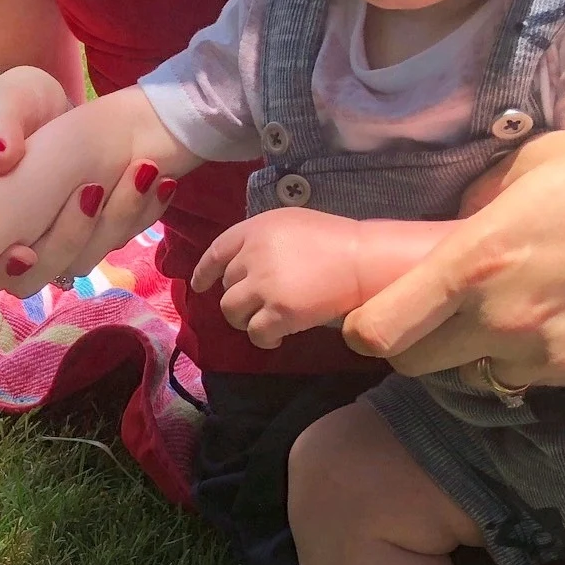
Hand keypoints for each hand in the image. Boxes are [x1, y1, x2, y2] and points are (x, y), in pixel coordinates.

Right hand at [0, 71, 178, 294]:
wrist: (57, 106)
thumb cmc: (20, 101)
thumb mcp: (7, 97)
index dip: (1, 268)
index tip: (25, 250)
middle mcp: (10, 241)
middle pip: (34, 276)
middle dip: (69, 238)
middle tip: (92, 187)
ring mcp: (52, 242)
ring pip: (81, 262)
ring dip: (116, 222)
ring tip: (143, 170)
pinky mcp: (89, 235)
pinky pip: (115, 241)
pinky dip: (142, 215)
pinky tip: (163, 183)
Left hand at [192, 209, 365, 348]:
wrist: (365, 261)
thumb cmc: (336, 242)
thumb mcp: (292, 226)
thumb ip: (264, 242)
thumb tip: (244, 268)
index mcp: (256, 228)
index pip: (217, 251)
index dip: (204, 271)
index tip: (199, 285)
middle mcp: (253, 254)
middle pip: (226, 285)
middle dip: (240, 297)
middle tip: (261, 305)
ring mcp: (264, 284)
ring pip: (232, 311)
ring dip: (246, 319)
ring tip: (267, 320)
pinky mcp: (279, 311)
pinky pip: (255, 333)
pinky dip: (264, 338)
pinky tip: (278, 336)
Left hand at [342, 97, 564, 383]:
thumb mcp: (525, 167)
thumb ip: (474, 209)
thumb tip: (452, 229)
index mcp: (474, 260)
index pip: (381, 330)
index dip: (365, 328)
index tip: (371, 315)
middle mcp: (501, 317)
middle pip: (414, 365)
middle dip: (413, 345)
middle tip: (432, 317)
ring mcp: (545, 352)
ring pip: (474, 374)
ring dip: (474, 354)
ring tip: (508, 312)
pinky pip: (528, 377)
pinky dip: (527, 359)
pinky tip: (558, 318)